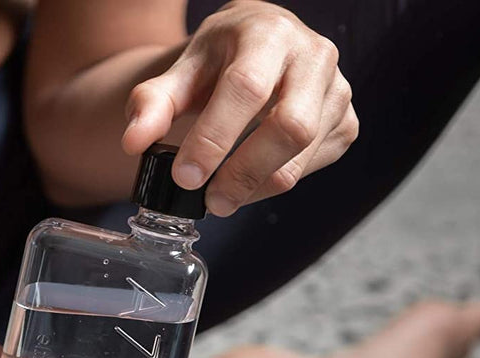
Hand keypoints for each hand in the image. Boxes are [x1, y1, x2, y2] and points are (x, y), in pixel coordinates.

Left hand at [122, 0, 357, 215]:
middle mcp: (314, 56)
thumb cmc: (220, 59)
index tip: (185, 176)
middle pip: (290, 126)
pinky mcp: (346, 122)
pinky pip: (313, 167)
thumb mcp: (182, 71)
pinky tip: (250, 180)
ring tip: (222, 196)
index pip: (245, 89)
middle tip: (209, 202)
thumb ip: (153, 103)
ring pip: (303, 154)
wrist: (262, 44)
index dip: (214, 138)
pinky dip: (276, 182)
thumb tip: (133, 143)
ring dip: (258, 186)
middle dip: (244, 172)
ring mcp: (338, 90)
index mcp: (269, 34)